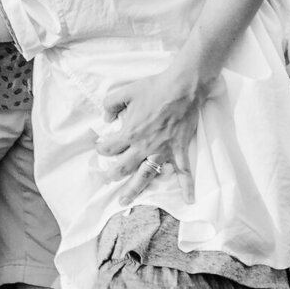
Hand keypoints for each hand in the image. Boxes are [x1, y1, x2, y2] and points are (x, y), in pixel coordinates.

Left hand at [95, 39, 211, 192]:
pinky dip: (187, 186)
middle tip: (106, 179)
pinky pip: (184, 171)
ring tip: (124, 200)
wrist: (182, 88)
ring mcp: (162, 151)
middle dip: (111, 175)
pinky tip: (188, 200)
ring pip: (145, 176)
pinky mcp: (179, 150)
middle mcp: (144, 146)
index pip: (110, 148)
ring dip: (134, 190)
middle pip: (123, 168)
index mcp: (130, 132)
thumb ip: (110, 104)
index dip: (101, 148)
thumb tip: (105, 117)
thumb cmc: (154, 88)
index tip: (100, 147)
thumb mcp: (125, 91)